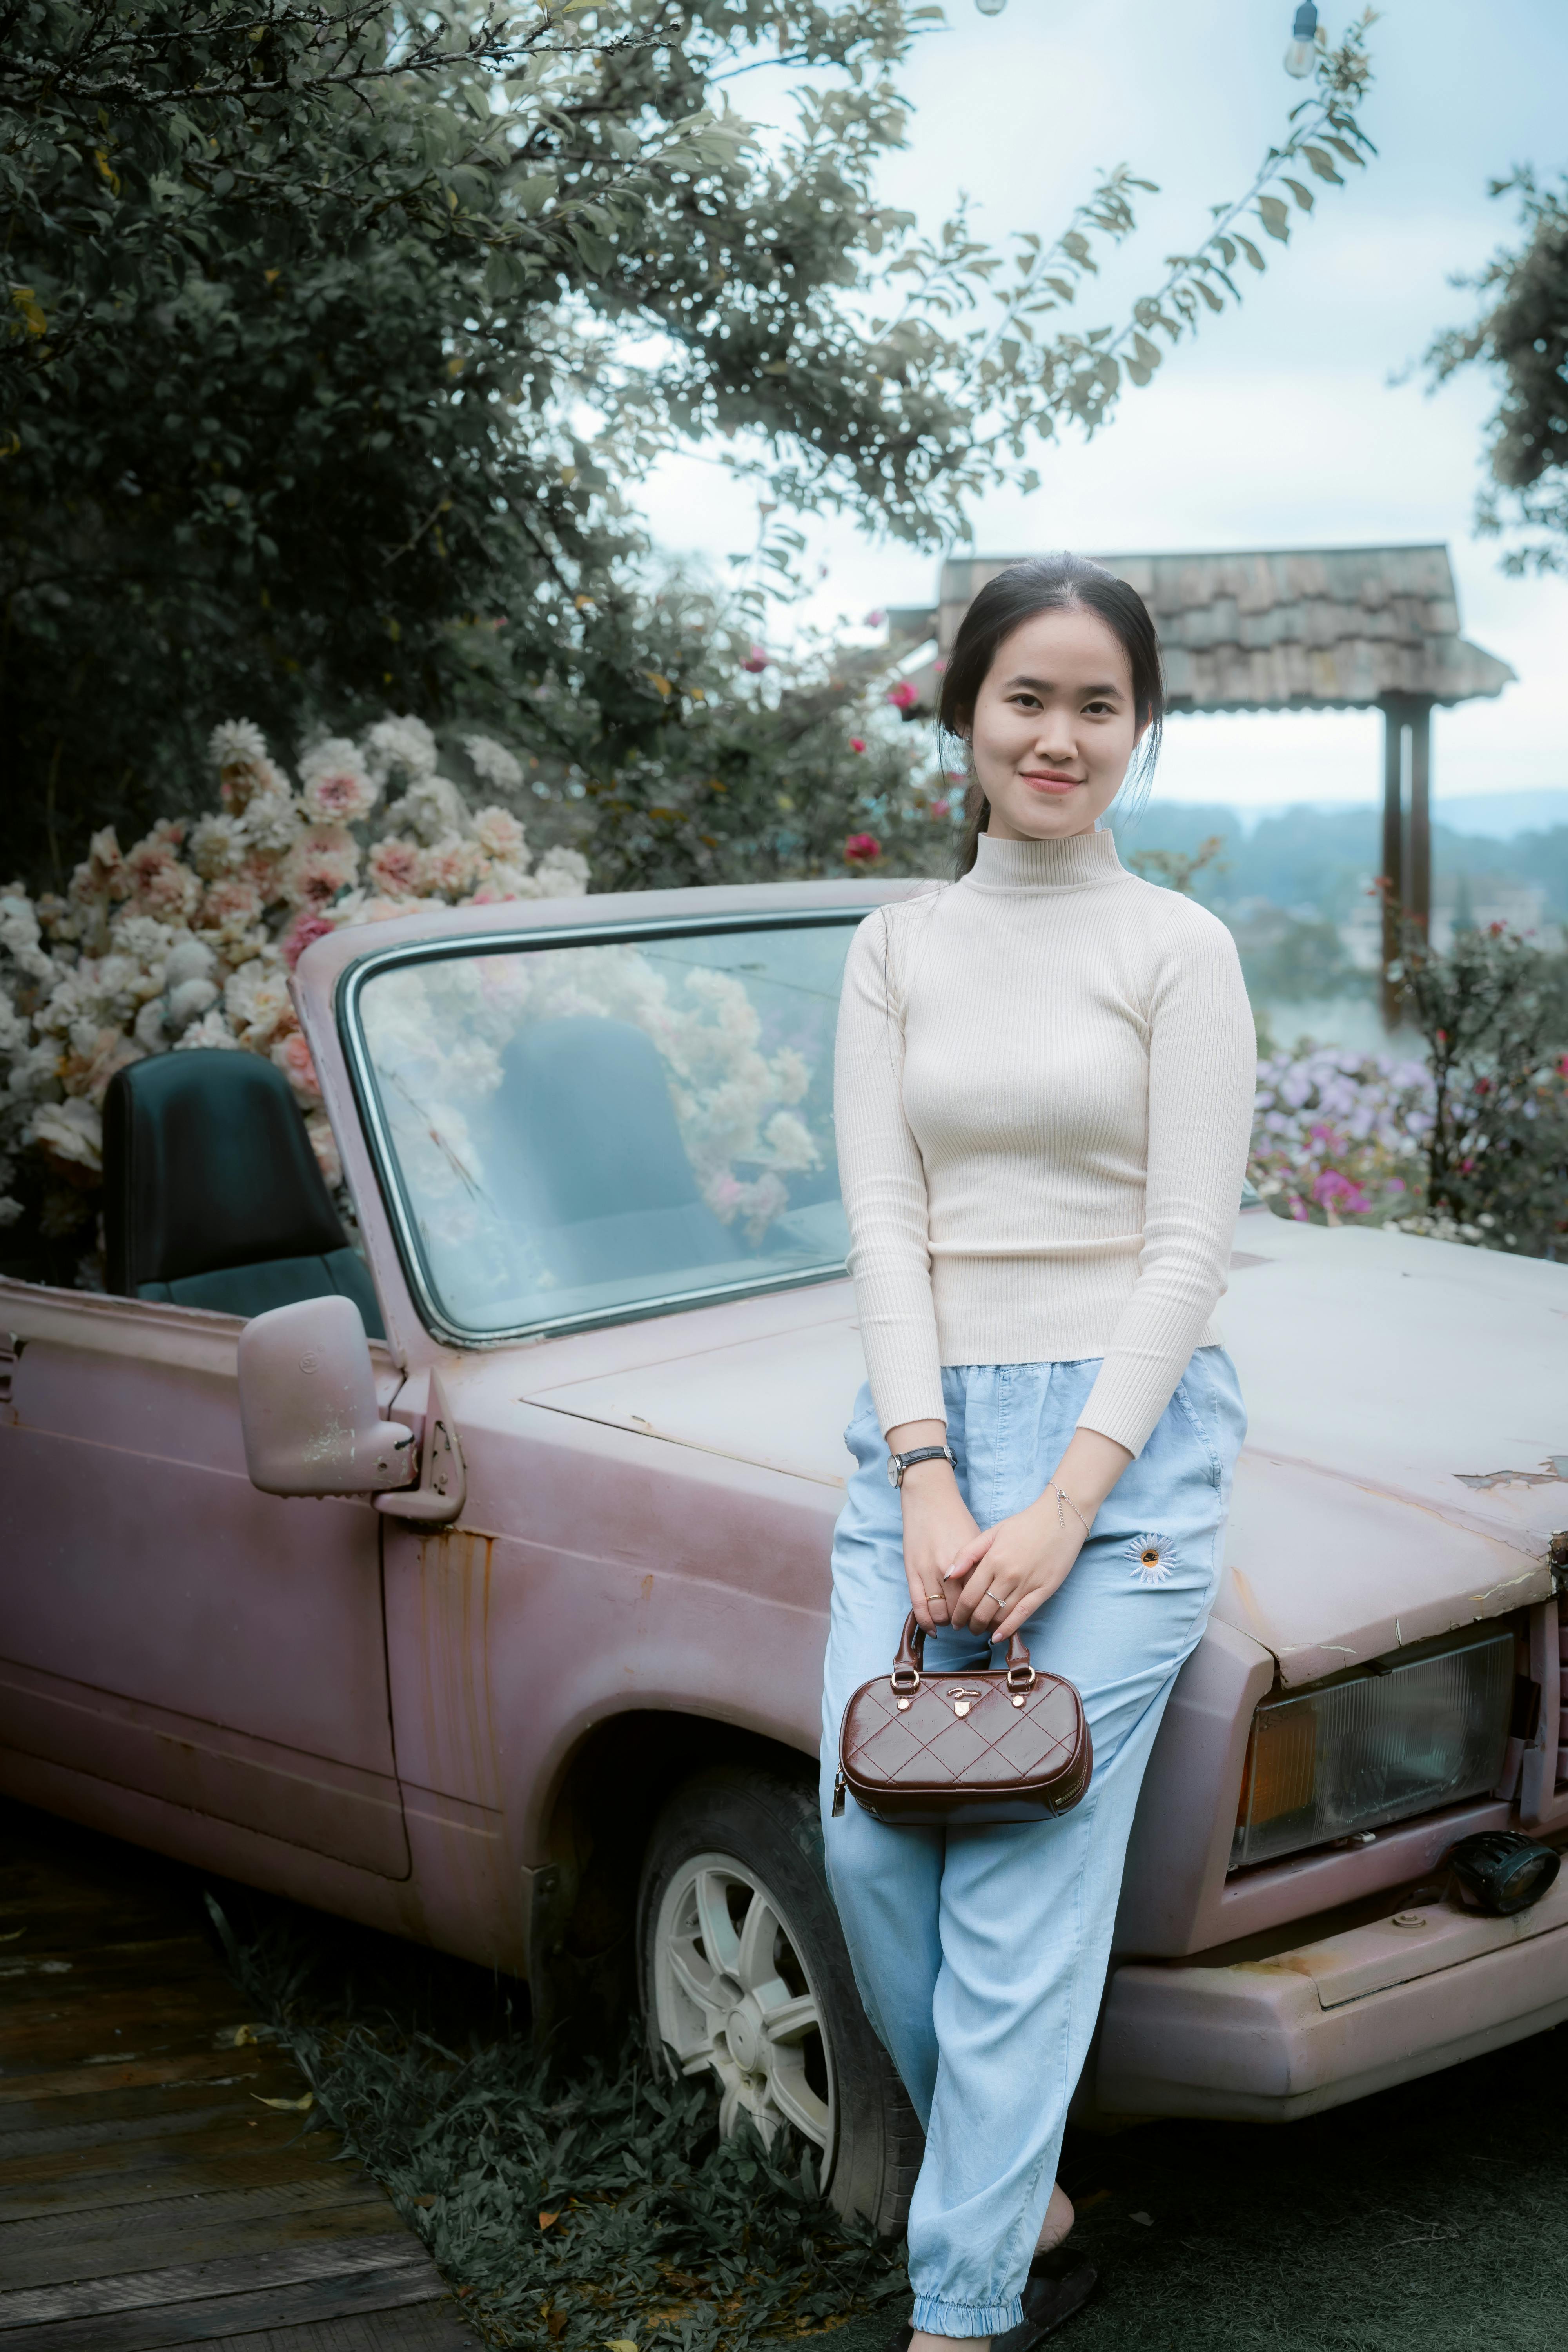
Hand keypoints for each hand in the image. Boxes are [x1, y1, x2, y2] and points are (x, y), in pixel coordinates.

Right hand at [887, 1420, 977, 1633]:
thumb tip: (992, 1593)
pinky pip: (918, 1605)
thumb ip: (982, 1567)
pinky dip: (926, 1621)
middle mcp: (950, 1570)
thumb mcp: (978, 1541)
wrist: (929, 1498)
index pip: (980, 1599)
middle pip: (961, 1610)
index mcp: (970, 1562)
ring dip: (948, 1623)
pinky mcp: (912, 1571)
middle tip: (973, 1626)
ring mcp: (928, 1572)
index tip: (990, 1621)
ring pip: (940, 1612)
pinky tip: (933, 1629)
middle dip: (969, 1623)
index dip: (987, 1614)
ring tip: (954, 1624)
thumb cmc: (957, 1518)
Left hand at [944, 1495, 1083, 1645]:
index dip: (959, 1612)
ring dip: (987, 1627)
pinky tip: (998, 1637)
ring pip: (1001, 1615)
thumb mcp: (992, 1532)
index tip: (955, 1620)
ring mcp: (1027, 1583)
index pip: (969, 1595)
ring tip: (981, 1630)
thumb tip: (947, 1576)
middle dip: (970, 1623)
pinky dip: (1009, 1628)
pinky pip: (1023, 1614)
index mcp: (993, 1559)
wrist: (1060, 1518)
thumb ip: (967, 1554)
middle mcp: (1008, 1574)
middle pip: (982, 1609)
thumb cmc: (1024, 1525)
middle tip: (965, 1628)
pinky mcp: (1044, 1590)